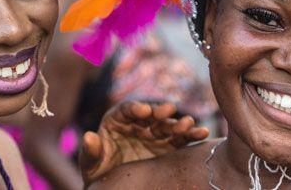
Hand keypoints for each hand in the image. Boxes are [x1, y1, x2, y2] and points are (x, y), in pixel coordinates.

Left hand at [78, 101, 208, 183]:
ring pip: (168, 125)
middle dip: (159, 111)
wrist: (113, 187)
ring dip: (178, 123)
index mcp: (117, 121)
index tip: (144, 110)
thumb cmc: (98, 172)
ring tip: (189, 123)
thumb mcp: (90, 164)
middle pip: (150, 114)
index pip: (126, 110)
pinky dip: (192, 135)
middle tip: (167, 111)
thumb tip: (87, 136)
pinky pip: (181, 139)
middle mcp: (137, 124)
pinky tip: (203, 133)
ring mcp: (154, 135)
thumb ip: (91, 151)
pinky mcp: (168, 147)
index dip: (134, 108)